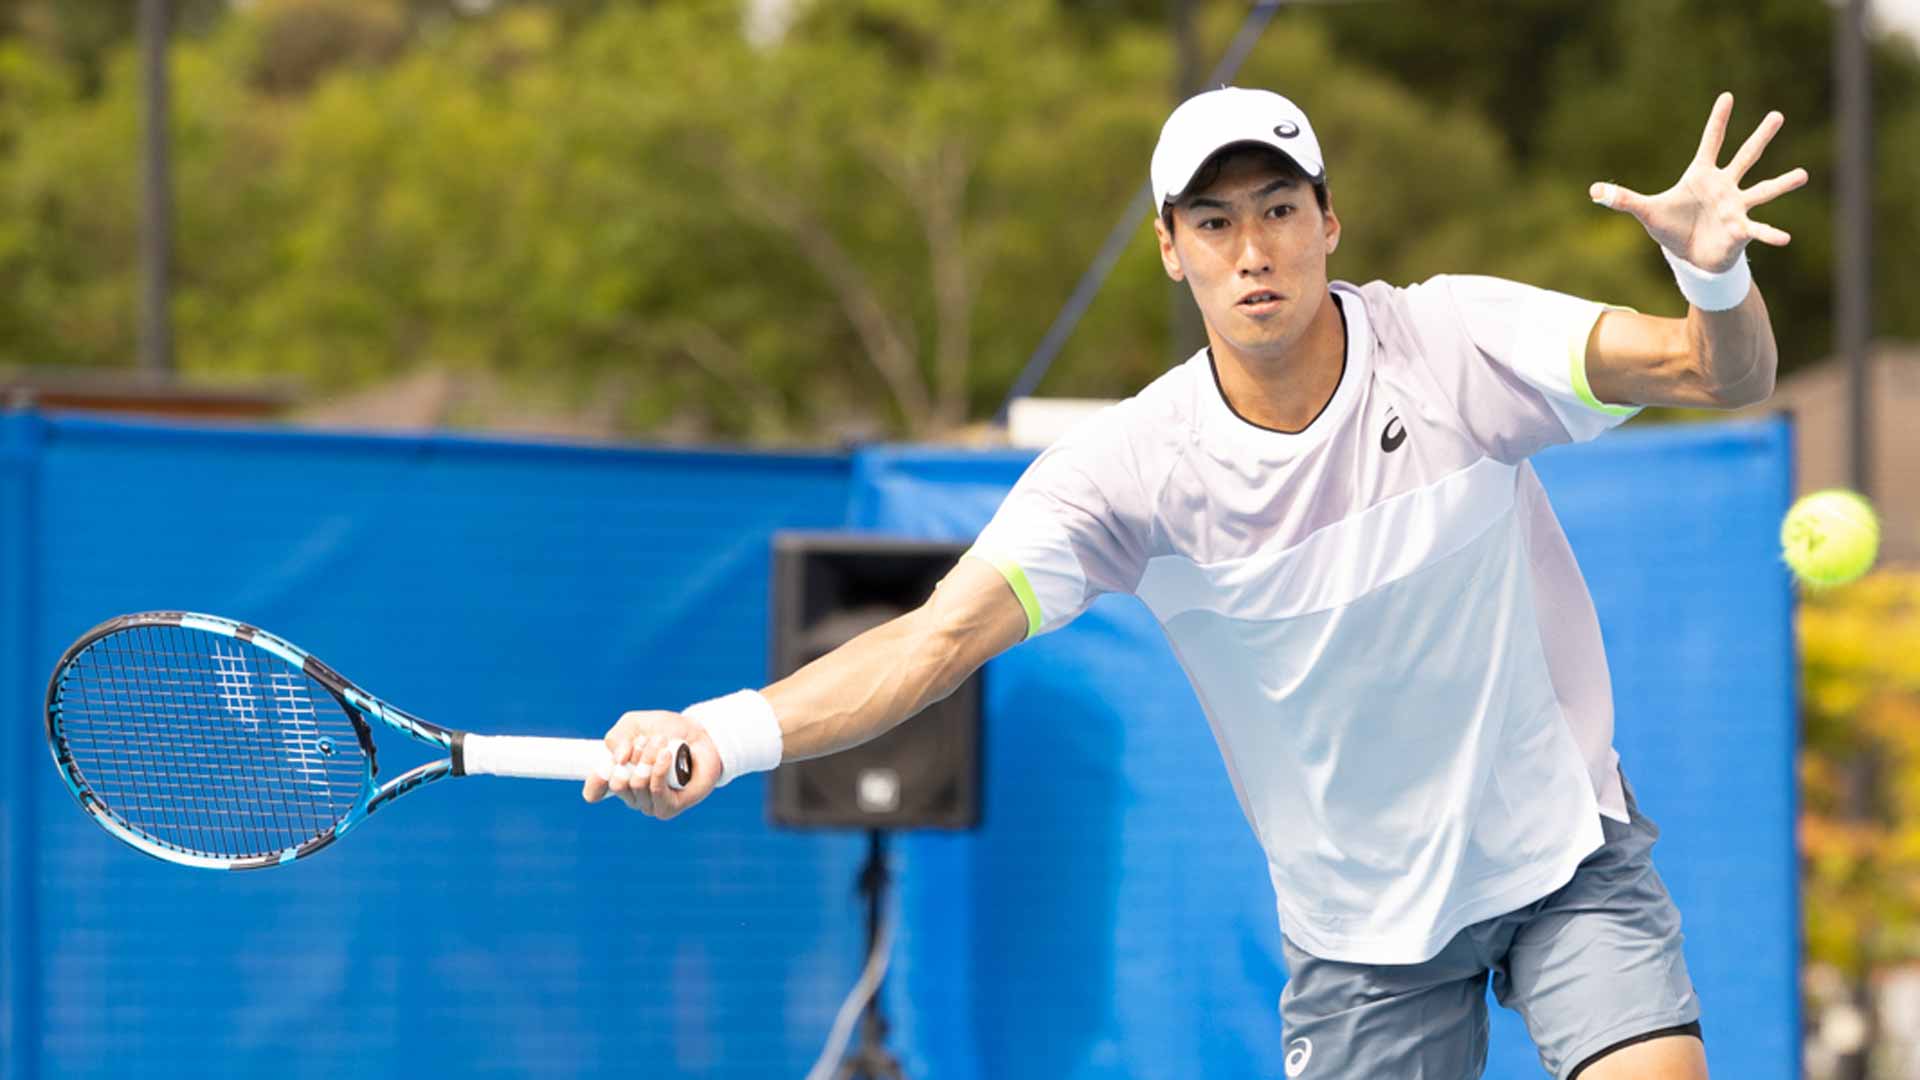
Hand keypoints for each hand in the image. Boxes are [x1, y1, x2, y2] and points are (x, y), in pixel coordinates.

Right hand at [580, 709, 721, 818]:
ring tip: (662, 743)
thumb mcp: (636, 724)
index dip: (594, 782)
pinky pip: (655, 791)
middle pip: (617, 784)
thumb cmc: (667, 731)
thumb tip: (618, 760)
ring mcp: (649, 804)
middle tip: (648, 741)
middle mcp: (632, 795)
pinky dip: (659, 770)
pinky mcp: (668, 808)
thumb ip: (617, 736)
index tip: (605, 765)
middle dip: (632, 756)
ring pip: (637, 785)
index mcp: (619, 777)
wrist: (701, 735)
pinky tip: (666, 756)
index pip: (594, 791)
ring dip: (649, 758)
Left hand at [1590, 92, 1807, 270]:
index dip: (1718, 121)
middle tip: (1777, 115)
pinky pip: (1758, 230)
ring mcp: (1736, 207)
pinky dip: (1770, 233)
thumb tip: (1593, 190)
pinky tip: (1785, 238)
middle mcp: (1724, 186)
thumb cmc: (1670, 227)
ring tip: (1803, 174)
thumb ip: (1624, 199)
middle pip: (1745, 156)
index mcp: (1701, 176)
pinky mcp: (1740, 231)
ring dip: (1782, 183)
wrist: (1687, 255)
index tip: (1727, 96)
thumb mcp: (1645, 212)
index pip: (1711, 142)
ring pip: (1763, 190)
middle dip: (1760, 137)